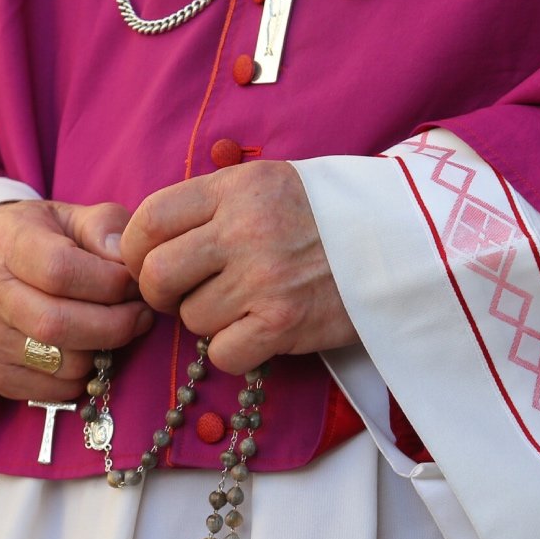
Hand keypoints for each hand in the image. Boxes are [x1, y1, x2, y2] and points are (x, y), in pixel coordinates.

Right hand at [0, 200, 153, 401]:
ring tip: (110, 329)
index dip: (110, 282)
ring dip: (101, 352)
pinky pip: (53, 389)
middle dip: (116, 325)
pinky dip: (81, 376)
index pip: (61, 271)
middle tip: (140, 315)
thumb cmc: (32, 237)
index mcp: (8, 245)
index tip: (135, 283)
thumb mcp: (66, 215)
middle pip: (59, 324)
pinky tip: (84, 349)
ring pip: (61, 363)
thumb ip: (104, 227)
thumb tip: (129, 261)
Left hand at [120, 161, 357, 373]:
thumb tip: (146, 244)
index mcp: (236, 188)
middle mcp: (244, 229)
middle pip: (156, 275)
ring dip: (209, 320)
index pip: (149, 219)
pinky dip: (235, 351)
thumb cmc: (327, 216)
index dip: (136, 250)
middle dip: (162, 293)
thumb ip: (211, 205)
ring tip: (245, 305)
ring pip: (191, 318)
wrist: (404, 241)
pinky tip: (260, 332)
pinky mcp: (284, 323)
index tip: (150, 263)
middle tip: (186, 294)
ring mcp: (264, 278)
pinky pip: (222, 354)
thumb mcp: (268, 184)